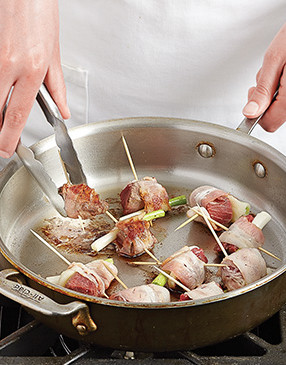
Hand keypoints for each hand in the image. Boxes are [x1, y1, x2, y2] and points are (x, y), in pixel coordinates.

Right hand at [0, 0, 69, 157]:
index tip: (8, 148)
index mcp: (32, 68)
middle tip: (2, 144)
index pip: (18, 113)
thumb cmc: (38, 12)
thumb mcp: (53, 52)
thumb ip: (56, 86)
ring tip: (1, 121)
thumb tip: (62, 110)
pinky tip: (0, 95)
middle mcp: (9, 65)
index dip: (11, 136)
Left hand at [243, 23, 285, 131]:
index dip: (256, 113)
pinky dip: (281, 87)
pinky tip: (284, 71)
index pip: (269, 123)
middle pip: (275, 115)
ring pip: (280, 106)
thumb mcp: (274, 60)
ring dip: (273, 90)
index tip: (254, 94)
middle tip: (268, 76)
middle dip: (265, 98)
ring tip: (280, 69)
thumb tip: (250, 112)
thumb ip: (262, 90)